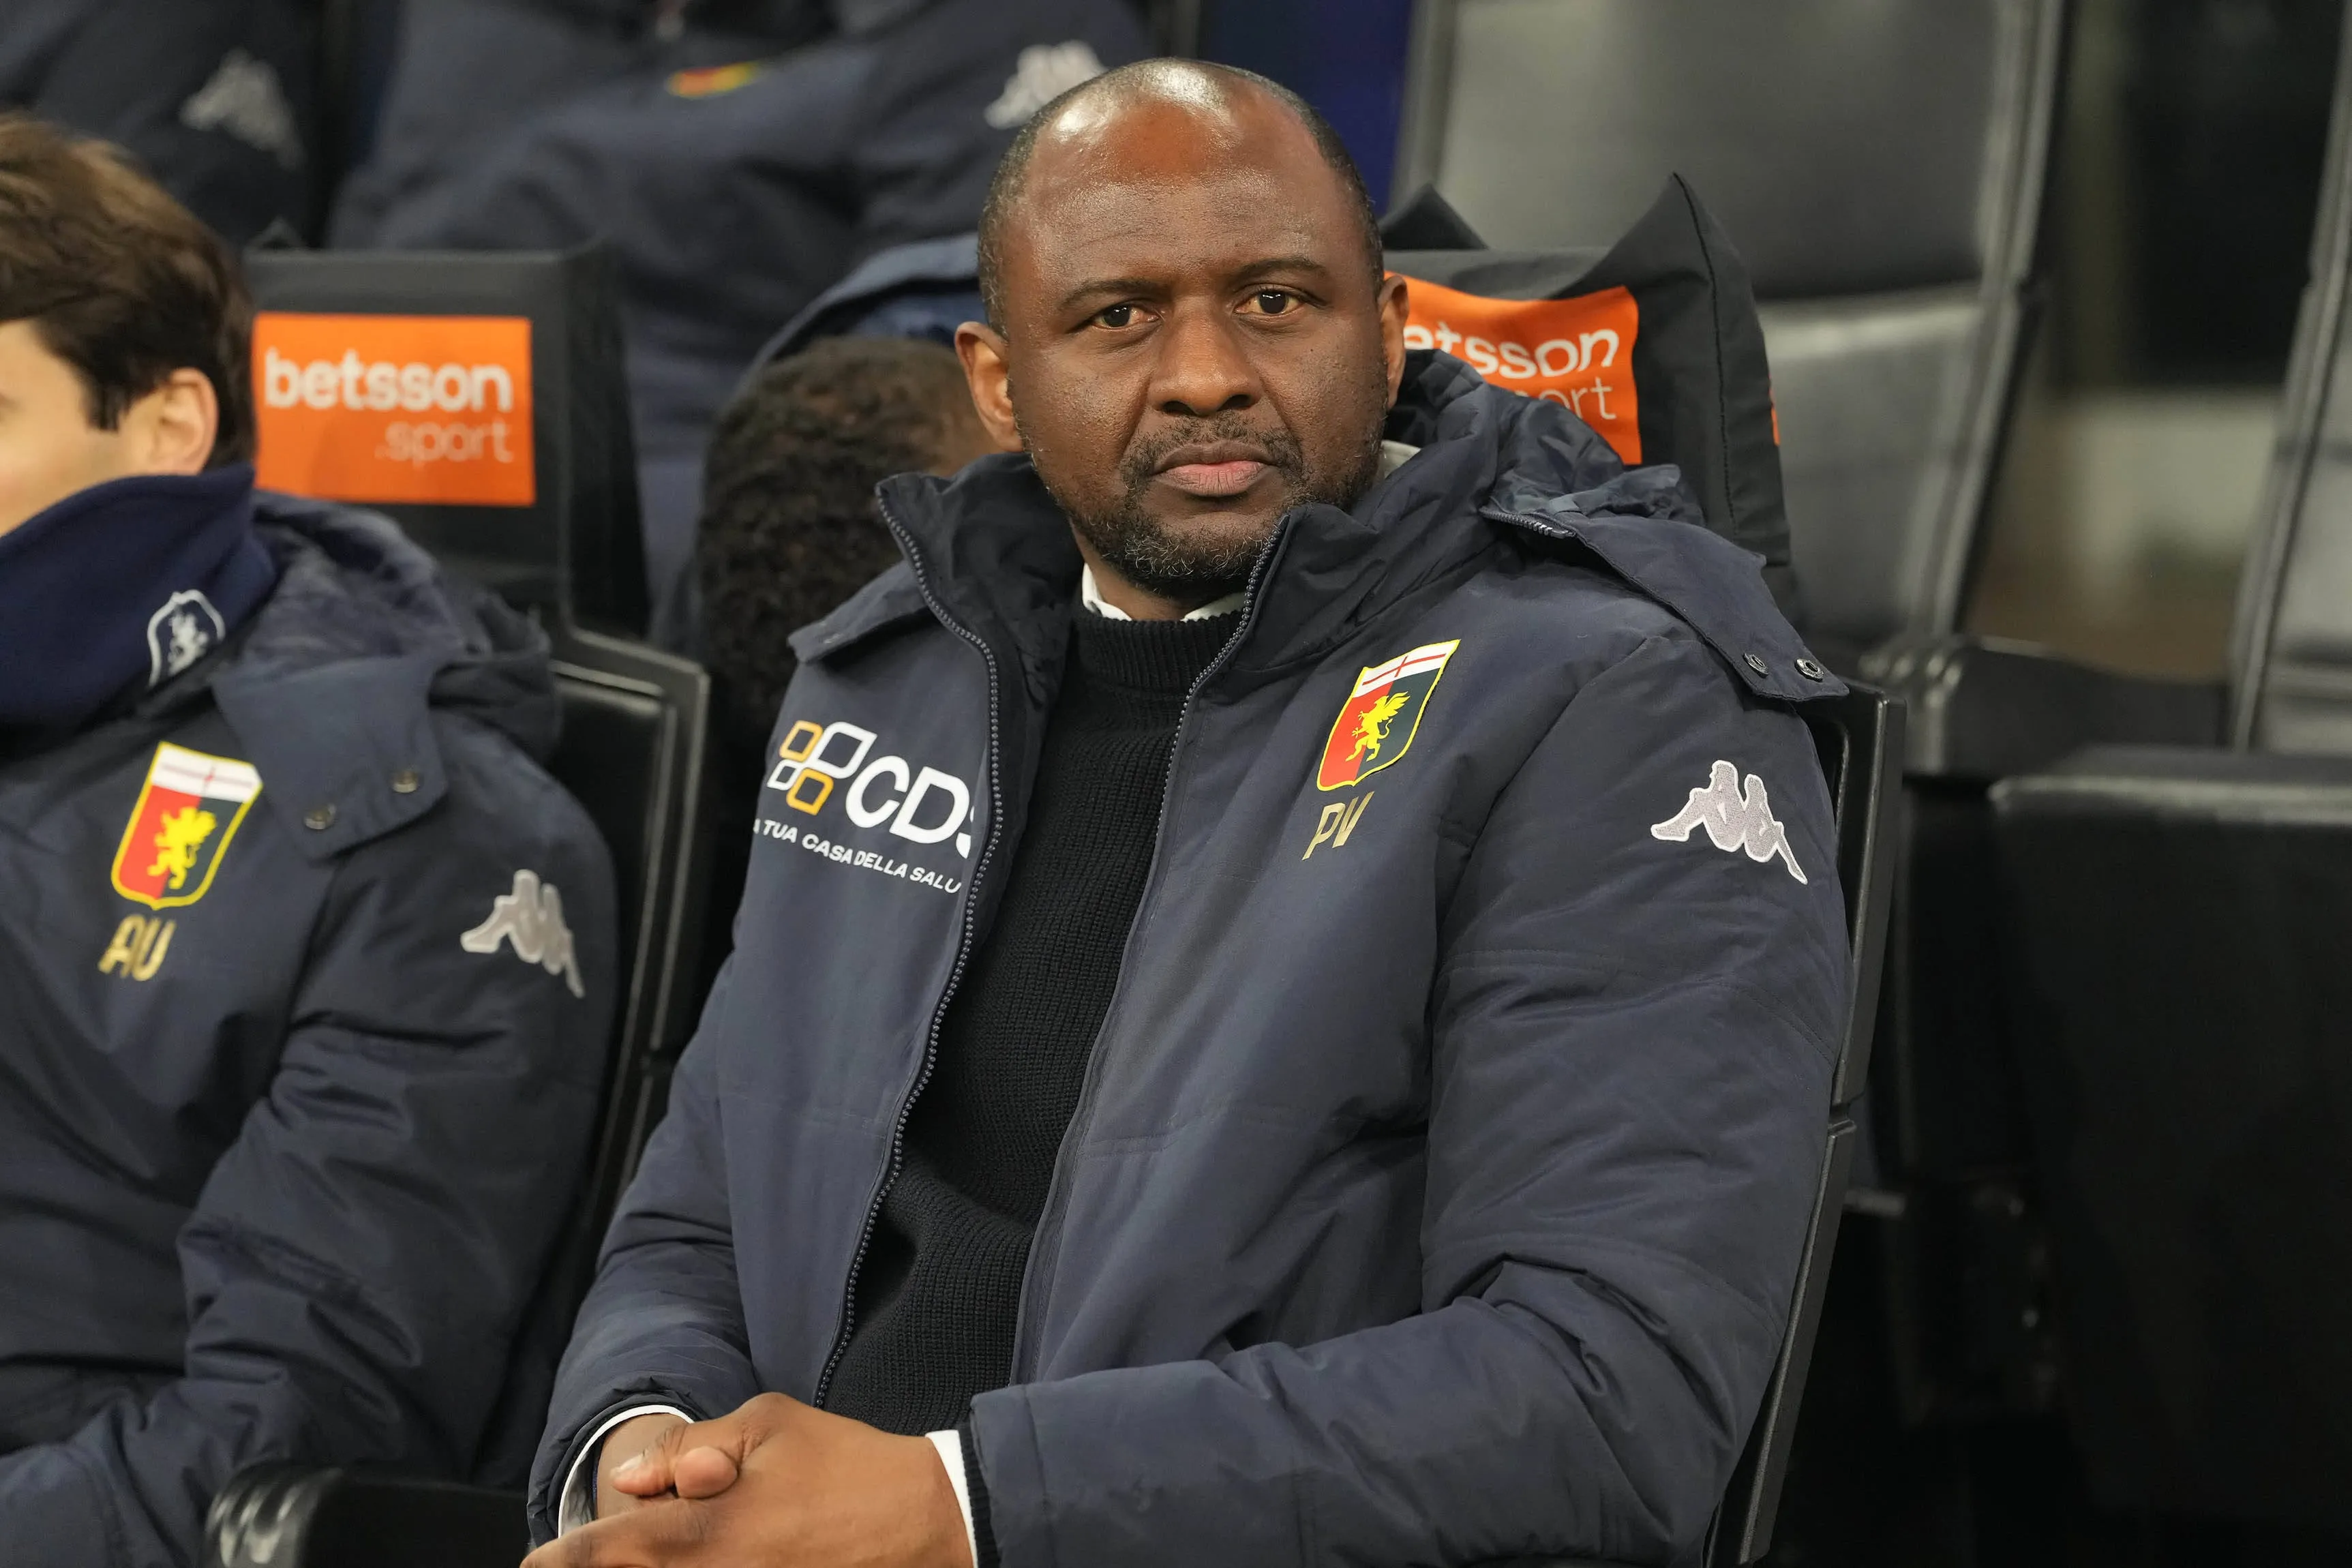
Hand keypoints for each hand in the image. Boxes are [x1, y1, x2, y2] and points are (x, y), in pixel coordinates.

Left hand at [526, 1392, 971, 1567]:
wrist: (932, 1527)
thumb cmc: (848, 1468)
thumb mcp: (771, 1426)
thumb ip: (692, 1448)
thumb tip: (631, 1479)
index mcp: (704, 1533)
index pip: (603, 1555)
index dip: (558, 1562)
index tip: (533, 1564)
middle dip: (607, 1567)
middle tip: (592, 1558)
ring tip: (685, 1547)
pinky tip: (718, 1557)